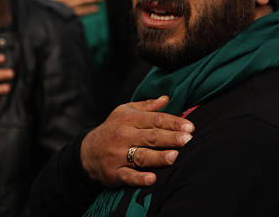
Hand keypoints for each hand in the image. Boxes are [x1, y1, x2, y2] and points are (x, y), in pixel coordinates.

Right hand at [79, 96, 193, 187]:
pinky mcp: (114, 173)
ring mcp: (118, 155)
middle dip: (170, 138)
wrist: (88, 151)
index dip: (173, 123)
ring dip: (158, 157)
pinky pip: (128, 176)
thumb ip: (147, 106)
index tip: (190, 127)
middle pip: (151, 137)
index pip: (154, 120)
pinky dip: (139, 178)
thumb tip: (166, 98)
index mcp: (129, 119)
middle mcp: (124, 136)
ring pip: (141, 156)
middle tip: (188, 140)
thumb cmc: (112, 129)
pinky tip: (152, 179)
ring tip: (174, 156)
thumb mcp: (125, 112)